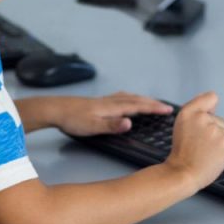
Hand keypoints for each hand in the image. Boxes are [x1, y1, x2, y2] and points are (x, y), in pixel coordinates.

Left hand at [53, 92, 172, 136]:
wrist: (55, 109)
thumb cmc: (72, 120)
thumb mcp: (92, 126)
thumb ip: (112, 125)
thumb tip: (130, 123)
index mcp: (112, 107)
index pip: (138, 106)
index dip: (154, 108)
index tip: (168, 109)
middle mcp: (110, 101)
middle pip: (136, 100)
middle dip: (152, 103)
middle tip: (166, 106)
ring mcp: (104, 100)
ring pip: (129, 97)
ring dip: (142, 99)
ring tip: (151, 102)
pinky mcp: (98, 102)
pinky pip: (121, 97)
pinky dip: (130, 98)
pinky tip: (126, 100)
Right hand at [164, 92, 223, 190]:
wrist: (182, 173)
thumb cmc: (183, 151)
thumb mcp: (183, 124)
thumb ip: (198, 110)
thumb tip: (214, 101)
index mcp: (189, 112)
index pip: (211, 97)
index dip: (211, 108)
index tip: (205, 120)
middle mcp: (202, 118)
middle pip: (222, 122)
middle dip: (215, 133)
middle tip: (200, 145)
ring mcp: (215, 131)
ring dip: (220, 145)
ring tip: (206, 153)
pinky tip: (215, 158)